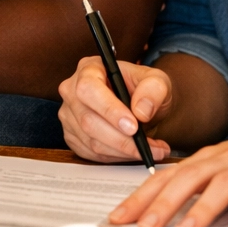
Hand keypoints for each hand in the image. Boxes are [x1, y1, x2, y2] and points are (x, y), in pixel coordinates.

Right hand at [58, 55, 172, 162]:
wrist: (140, 105)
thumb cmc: (144, 89)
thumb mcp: (157, 81)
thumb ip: (153, 90)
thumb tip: (141, 111)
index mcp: (89, 69)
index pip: (89, 89)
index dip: (109, 109)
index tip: (133, 126)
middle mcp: (72, 91)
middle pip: (88, 120)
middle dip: (121, 138)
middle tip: (148, 146)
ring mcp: (69, 115)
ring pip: (91, 141)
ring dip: (123, 151)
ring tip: (151, 150)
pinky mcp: (73, 136)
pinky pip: (92, 154)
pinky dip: (117, 157)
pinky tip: (134, 152)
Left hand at [109, 113, 227, 226]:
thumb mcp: (226, 167)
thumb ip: (199, 186)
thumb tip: (163, 211)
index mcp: (208, 159)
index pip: (167, 177)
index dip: (141, 197)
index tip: (118, 218)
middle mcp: (226, 159)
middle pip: (189, 179)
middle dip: (163, 204)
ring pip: (223, 186)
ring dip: (203, 209)